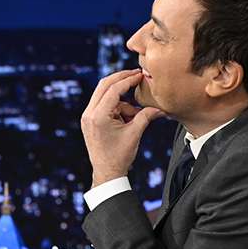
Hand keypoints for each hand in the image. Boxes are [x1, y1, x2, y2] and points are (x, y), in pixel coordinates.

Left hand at [80, 69, 164, 185]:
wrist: (107, 173)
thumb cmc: (119, 156)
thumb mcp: (135, 133)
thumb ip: (146, 115)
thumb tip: (160, 107)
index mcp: (98, 117)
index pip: (113, 89)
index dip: (129, 80)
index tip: (141, 75)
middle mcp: (89, 114)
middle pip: (104, 85)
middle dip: (121, 79)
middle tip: (136, 75)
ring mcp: (87, 117)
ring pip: (104, 94)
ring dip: (121, 98)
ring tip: (135, 114)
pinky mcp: (89, 120)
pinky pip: (104, 104)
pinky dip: (117, 106)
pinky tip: (128, 117)